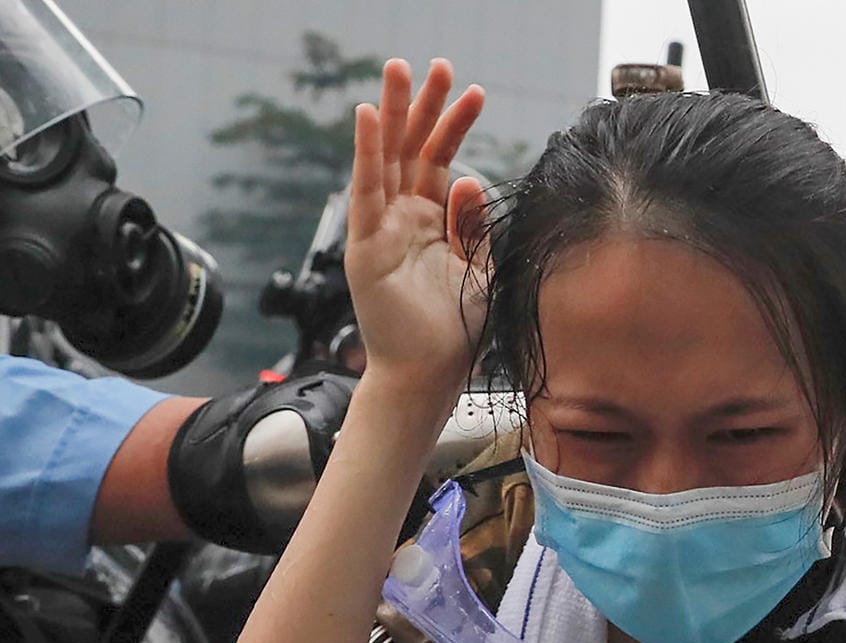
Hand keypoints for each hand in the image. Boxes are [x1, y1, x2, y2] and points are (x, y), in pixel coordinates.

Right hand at [346, 58, 488, 401]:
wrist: (430, 375)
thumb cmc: (455, 332)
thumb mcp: (481, 270)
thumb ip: (475, 225)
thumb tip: (467, 178)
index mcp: (433, 223)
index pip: (441, 160)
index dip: (455, 125)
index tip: (475, 92)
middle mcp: (404, 220)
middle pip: (412, 149)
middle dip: (422, 105)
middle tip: (434, 64)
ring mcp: (381, 231)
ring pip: (386, 160)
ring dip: (391, 113)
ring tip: (397, 70)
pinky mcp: (365, 248)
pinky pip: (365, 193)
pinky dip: (366, 154)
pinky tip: (368, 117)